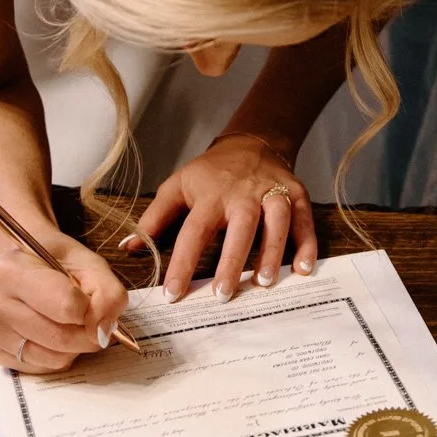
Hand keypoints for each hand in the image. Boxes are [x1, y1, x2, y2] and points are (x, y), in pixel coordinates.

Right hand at [0, 234, 129, 375]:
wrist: (25, 262)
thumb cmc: (55, 261)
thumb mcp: (89, 264)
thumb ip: (107, 294)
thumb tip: (102, 331)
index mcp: (10, 270)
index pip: (66, 307)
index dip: (90, 310)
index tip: (92, 303)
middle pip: (58, 337)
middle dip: (86, 336)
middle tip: (92, 325)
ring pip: (50, 358)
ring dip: (73, 349)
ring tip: (70, 326)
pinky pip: (39, 368)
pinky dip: (56, 357)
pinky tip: (51, 336)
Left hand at [130, 134, 318, 302]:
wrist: (251, 142)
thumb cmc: (211, 173)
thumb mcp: (178, 186)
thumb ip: (154, 218)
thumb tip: (129, 248)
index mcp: (210, 195)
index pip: (193, 231)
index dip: (183, 263)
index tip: (173, 294)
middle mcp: (242, 194)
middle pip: (239, 227)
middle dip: (232, 261)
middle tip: (224, 295)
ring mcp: (272, 192)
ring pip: (276, 221)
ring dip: (272, 252)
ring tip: (264, 283)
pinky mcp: (296, 193)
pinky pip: (304, 219)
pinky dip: (307, 243)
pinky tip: (303, 268)